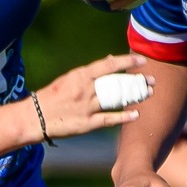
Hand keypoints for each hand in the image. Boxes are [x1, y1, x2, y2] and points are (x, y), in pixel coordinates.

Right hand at [32, 54, 154, 140]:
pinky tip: (136, 115)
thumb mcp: (68, 79)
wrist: (35, 117)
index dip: (127, 63)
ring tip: (148, 94)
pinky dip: (123, 117)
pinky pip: (109, 119)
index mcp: (80, 75)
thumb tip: (109, 62)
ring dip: (135, 97)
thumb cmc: (51, 96)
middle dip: (137, 81)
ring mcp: (86, 107)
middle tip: (151, 81)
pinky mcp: (86, 124)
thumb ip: (89, 73)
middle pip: (117, 83)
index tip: (142, 62)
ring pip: (116, 100)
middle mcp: (85, 90)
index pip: (109, 65)